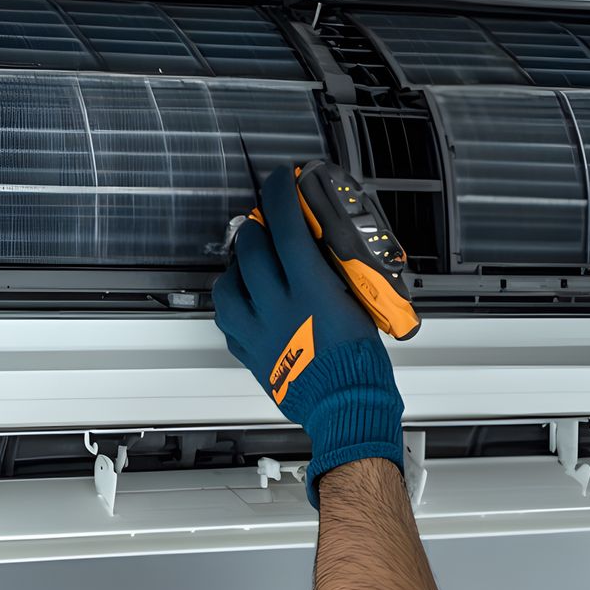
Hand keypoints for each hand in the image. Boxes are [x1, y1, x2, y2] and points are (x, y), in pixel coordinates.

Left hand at [214, 166, 406, 501]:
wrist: (347, 408)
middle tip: (271, 223)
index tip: (280, 180)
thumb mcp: (360, 304)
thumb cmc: (361, 366)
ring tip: (254, 264)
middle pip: (251, 249)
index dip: (280, 195)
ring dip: (239, 266)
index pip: (285, 227)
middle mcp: (277, 307)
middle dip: (259, 228)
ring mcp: (258, 331)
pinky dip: (235, 303)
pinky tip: (248, 301)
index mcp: (310, 291)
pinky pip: (228, 319)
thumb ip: (336, 271)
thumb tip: (325, 246)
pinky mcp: (250, 353)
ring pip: (228, 283)